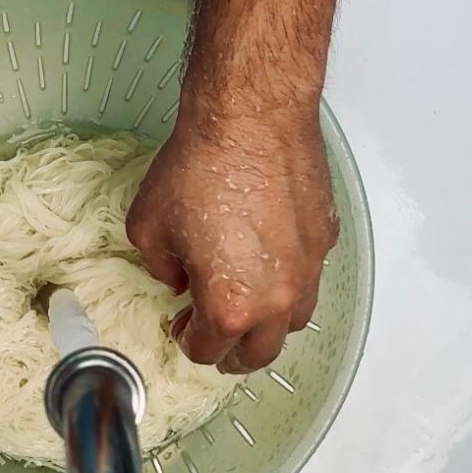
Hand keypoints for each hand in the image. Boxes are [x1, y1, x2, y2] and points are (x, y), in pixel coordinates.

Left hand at [127, 106, 337, 373]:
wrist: (250, 119)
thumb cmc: (199, 168)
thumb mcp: (148, 227)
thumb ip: (161, 267)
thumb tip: (178, 277)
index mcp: (228, 306)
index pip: (208, 350)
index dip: (187, 341)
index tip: (180, 326)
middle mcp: (275, 298)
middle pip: (258, 353)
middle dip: (232, 352)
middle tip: (215, 337)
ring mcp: (306, 270)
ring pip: (292, 322)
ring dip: (267, 323)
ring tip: (246, 305)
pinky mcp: (323, 239)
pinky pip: (308, 277)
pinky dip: (288, 281)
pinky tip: (268, 259)